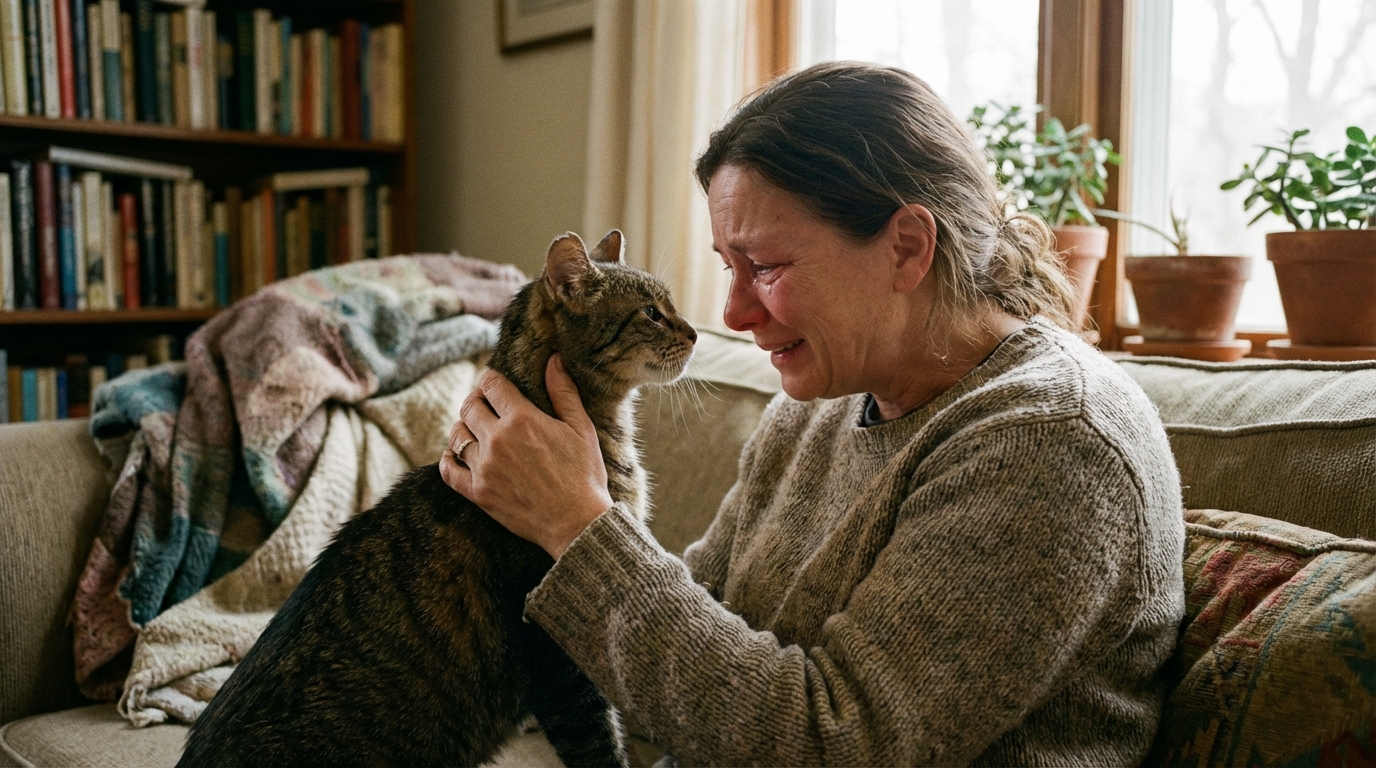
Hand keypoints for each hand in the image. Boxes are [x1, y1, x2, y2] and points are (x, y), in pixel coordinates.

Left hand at [439, 355, 613, 558]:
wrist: (577, 523)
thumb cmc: (584, 475)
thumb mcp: (581, 429)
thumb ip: (564, 392)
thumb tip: (554, 359)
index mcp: (522, 419)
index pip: (491, 384)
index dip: (490, 379)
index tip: (494, 384)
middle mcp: (497, 440)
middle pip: (469, 406)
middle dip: (476, 400)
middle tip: (485, 405)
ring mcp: (484, 468)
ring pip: (457, 435)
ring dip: (463, 427)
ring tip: (475, 429)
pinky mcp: (478, 493)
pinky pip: (448, 469)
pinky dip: (448, 458)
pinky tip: (458, 454)